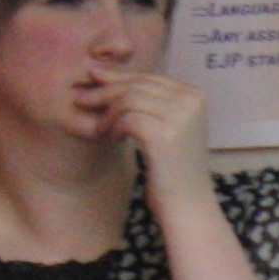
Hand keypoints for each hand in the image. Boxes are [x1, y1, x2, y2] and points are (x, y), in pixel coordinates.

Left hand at [88, 70, 215, 186]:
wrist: (188, 206)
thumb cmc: (173, 168)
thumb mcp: (166, 126)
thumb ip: (147, 100)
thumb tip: (102, 73)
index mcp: (195, 94)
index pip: (149, 77)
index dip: (119, 79)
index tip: (94, 83)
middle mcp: (191, 101)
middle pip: (138, 85)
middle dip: (106, 91)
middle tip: (82, 99)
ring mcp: (180, 117)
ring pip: (129, 99)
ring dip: (109, 112)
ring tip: (102, 128)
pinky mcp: (163, 135)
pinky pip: (126, 118)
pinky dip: (113, 126)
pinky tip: (111, 137)